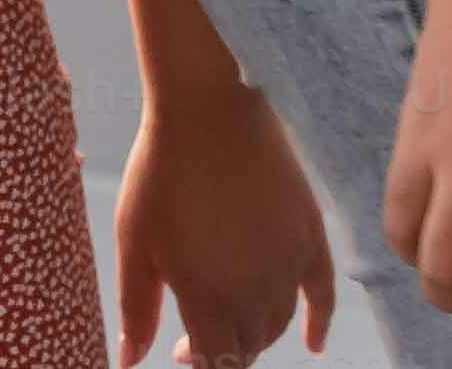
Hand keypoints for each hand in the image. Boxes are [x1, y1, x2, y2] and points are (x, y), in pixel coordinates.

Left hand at [115, 69, 336, 365]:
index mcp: (208, 297)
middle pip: (249, 346)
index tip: (180, 349)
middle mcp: (255, 290)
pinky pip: (324, 293)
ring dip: (257, 332)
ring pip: (279, 322)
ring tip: (234, 319)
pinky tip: (314, 343)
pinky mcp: (310, 235)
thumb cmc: (161, 172)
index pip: (217, 362)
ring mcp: (288, 264)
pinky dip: (320, 322)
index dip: (200, 364)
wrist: (209, 109)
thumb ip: (137, 308)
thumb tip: (128, 360)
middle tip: (201, 331)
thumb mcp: (135, 242)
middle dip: (225, 348)